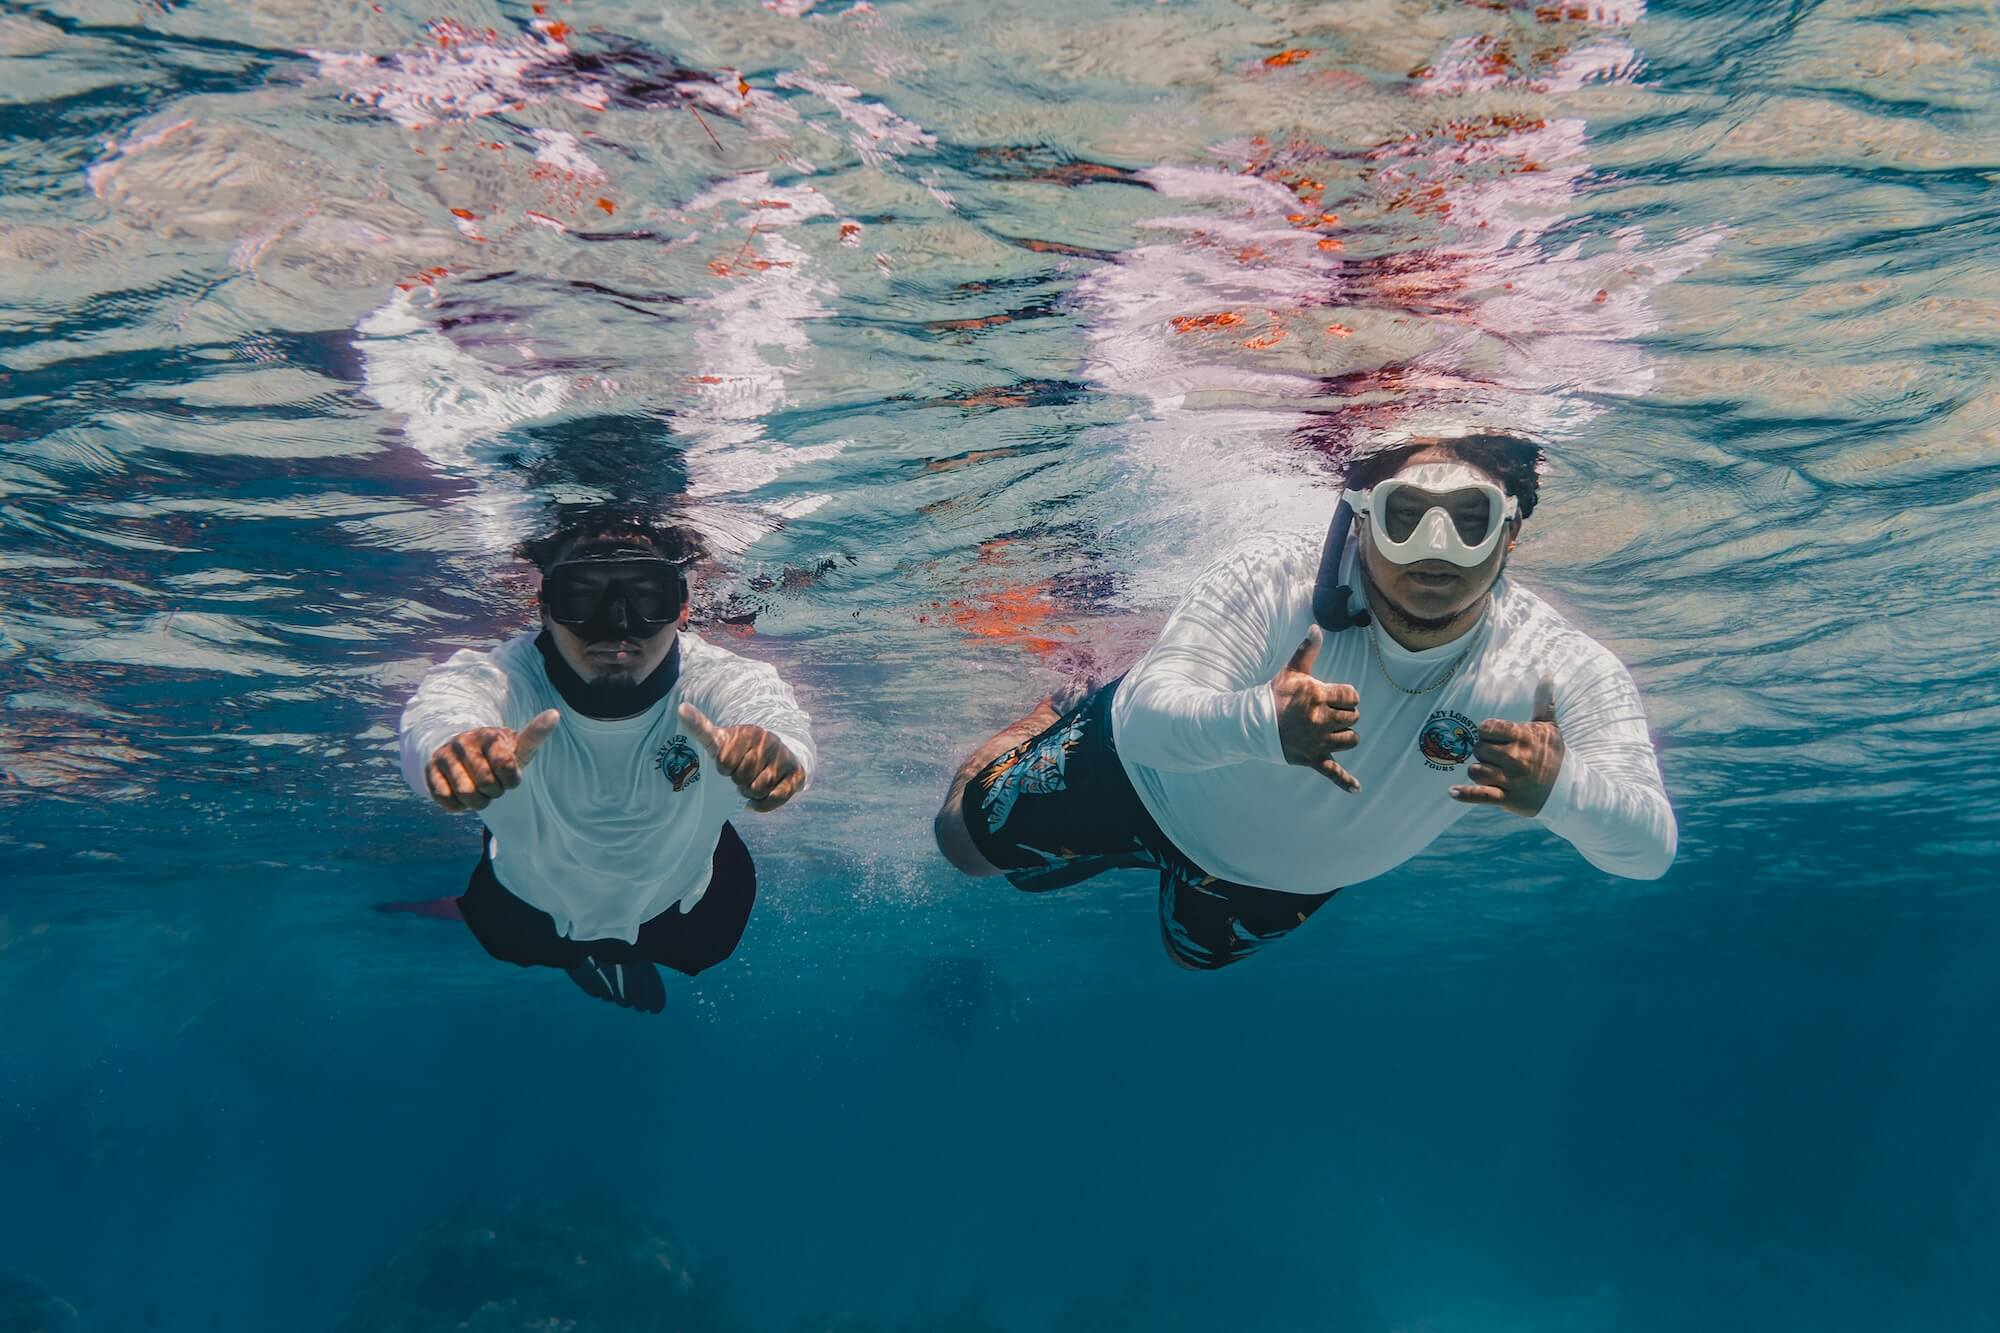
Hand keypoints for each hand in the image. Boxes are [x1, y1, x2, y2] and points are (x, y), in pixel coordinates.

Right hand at [425, 709, 559, 812]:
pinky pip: (445, 799)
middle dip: (495, 792)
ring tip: (479, 790)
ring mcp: (445, 755)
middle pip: (487, 784)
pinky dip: (458, 806)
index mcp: (489, 735)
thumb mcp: (517, 747)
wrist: (464, 755)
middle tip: (493, 784)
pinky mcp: (430, 770)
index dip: (511, 781)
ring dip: (478, 801)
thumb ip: (535, 735)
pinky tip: (462, 796)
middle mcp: (464, 741)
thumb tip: (555, 714)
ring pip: (466, 794)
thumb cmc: (498, 755)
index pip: (507, 766)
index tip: (509, 776)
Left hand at [678, 702, 805, 811]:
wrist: (778, 755)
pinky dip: (763, 803)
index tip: (731, 761)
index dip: (725, 768)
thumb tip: (680, 708)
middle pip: (741, 778)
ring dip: (751, 792)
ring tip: (755, 781)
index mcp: (750, 732)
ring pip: (756, 789)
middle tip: (745, 773)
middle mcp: (770, 742)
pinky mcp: (797, 775)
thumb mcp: (721, 739)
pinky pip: (774, 799)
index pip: (724, 763)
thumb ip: (701, 727)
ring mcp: (784, 758)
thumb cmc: (742, 750)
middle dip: (739, 781)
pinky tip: (762, 795)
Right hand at [1271, 625, 1361, 792]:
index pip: (1352, 695)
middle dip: (1346, 713)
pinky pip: (1333, 772)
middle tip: (1329, 712)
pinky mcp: (1313, 758)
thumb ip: (1307, 650)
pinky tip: (1357, 788)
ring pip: (1351, 740)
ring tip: (1334, 730)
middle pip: (1354, 716)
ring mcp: (1319, 741)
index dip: (1347, 694)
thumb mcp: (1291, 671)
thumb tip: (1316, 627)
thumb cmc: (1274, 696)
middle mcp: (1322, 719)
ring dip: (1346, 735)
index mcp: (1319, 696)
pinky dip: (1346, 781)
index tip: (1336, 695)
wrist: (1252, 723)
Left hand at [1452, 677, 1563, 816]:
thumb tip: (1547, 675)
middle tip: (1495, 757)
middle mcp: (1517, 758)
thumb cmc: (1553, 755)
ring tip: (1490, 772)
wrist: (1568, 790)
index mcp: (1524, 737)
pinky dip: (1465, 794)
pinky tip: (1452, 791)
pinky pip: (1480, 796)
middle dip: (1483, 752)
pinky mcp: (1508, 799)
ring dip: (1479, 771)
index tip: (1492, 737)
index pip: (1486, 728)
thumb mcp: (1549, 728)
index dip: (1485, 732)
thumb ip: (1543, 702)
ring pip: (1475, 770)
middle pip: (1478, 749)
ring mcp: (1512, 780)